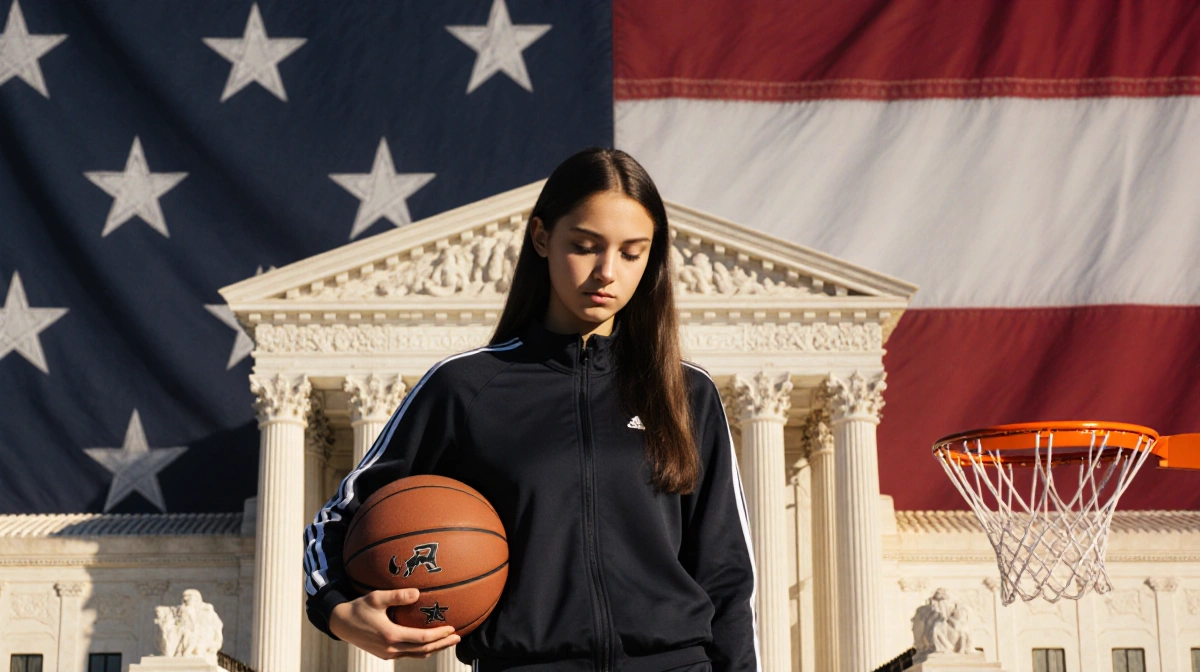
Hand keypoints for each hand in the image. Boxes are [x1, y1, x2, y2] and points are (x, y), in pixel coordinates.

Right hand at [329, 588, 459, 659]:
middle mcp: (391, 648)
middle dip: (442, 644)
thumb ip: (397, 596)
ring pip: (417, 655)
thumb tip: (418, 593)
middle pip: (423, 650)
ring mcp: (388, 654)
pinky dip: (422, 650)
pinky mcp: (385, 654)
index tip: (453, 628)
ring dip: (434, 649)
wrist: (340, 623)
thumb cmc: (358, 608)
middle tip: (458, 637)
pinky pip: (409, 654)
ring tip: (447, 641)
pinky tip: (428, 643)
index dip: (439, 635)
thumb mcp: (376, 598)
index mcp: (391, 636)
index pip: (422, 639)